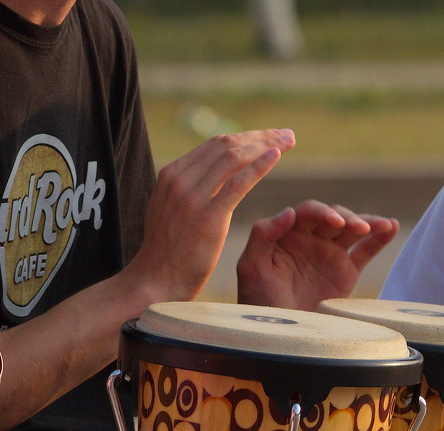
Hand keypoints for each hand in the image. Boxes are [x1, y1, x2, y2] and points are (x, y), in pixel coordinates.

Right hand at [124, 129, 294, 303]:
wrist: (155, 281)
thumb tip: (207, 177)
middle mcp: (179, 180)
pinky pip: (239, 183)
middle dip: (260, 136)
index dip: (245, 137)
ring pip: (234, 158)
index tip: (268, 138)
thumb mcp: (169, 210)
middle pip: (226, 145)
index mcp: (170, 175)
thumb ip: (186, 190)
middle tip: (287, 135)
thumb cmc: (166, 252)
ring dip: (266, 145)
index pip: (213, 145)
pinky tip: (276, 157)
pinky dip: (260, 166)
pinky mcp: (208, 217)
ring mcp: (192, 197)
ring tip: (289, 142)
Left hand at [236, 200, 398, 310]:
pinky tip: (392, 227)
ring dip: (368, 222)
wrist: (278, 334)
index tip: (334, 222)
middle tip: (357, 228)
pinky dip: (380, 238)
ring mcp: (328, 254)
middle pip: (333, 216)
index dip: (322, 212)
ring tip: (383, 225)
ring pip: (352, 229)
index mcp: (285, 234)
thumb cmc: (258, 301)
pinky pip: (366, 250)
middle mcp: (308, 239)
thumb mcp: (251, 268)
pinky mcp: (345, 272)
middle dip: (347, 218)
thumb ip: (262, 235)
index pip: (307, 212)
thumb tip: (290, 211)